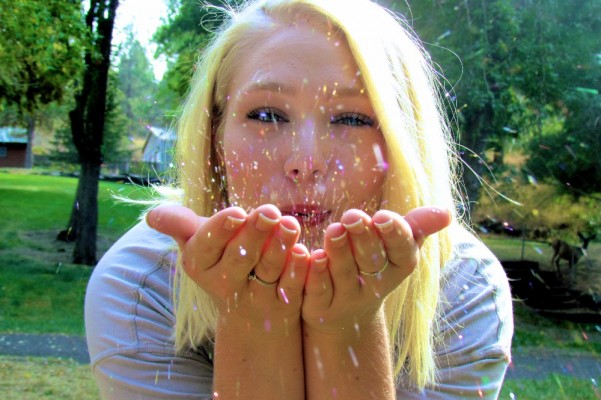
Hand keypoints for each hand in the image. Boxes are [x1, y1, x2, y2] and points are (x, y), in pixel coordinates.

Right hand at [146, 204, 309, 328]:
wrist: (249, 313)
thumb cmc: (222, 260)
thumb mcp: (199, 243)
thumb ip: (180, 225)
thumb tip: (151, 217)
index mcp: (200, 264)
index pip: (207, 246)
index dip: (222, 230)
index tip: (236, 212)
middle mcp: (224, 284)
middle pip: (238, 258)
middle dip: (253, 234)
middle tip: (270, 211)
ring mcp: (255, 298)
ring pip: (266, 271)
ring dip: (278, 247)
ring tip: (290, 223)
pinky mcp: (283, 306)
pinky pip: (291, 287)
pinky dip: (298, 271)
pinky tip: (305, 252)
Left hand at [301, 206, 451, 332]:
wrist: (347, 316)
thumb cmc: (374, 266)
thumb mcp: (397, 247)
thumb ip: (417, 227)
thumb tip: (447, 213)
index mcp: (397, 268)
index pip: (401, 252)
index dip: (393, 235)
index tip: (383, 216)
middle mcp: (374, 287)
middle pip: (370, 261)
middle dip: (363, 238)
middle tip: (352, 216)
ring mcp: (347, 299)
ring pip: (344, 274)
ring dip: (339, 251)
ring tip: (334, 229)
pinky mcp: (320, 307)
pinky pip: (318, 290)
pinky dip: (316, 273)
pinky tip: (310, 255)